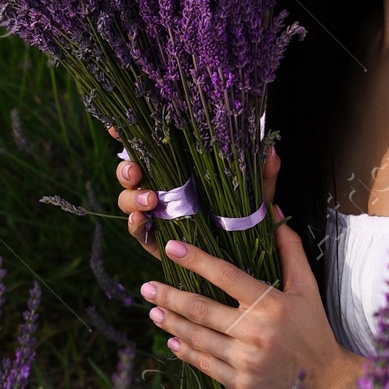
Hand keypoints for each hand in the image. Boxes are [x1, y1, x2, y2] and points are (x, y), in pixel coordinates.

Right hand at [110, 133, 280, 247]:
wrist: (244, 262)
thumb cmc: (248, 223)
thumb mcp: (257, 196)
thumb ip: (263, 175)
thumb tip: (271, 151)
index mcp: (181, 170)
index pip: (150, 148)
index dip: (128, 135)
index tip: (116, 126)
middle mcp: (163, 188)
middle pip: (130, 172)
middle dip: (126, 169)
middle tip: (136, 171)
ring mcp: (156, 214)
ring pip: (127, 200)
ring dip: (131, 197)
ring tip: (151, 201)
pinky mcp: (156, 241)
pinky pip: (137, 232)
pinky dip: (134, 225)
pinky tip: (142, 220)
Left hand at [140, 211, 358, 388]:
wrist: (326, 384)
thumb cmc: (315, 332)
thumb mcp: (308, 289)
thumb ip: (290, 251)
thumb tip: (275, 213)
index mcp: (272, 304)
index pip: (226, 276)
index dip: (196, 260)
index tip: (172, 248)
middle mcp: (256, 331)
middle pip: (201, 309)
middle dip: (169, 296)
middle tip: (147, 286)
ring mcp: (246, 360)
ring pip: (198, 337)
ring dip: (171, 323)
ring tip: (154, 311)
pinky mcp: (240, 383)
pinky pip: (205, 364)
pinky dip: (186, 351)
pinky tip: (173, 341)